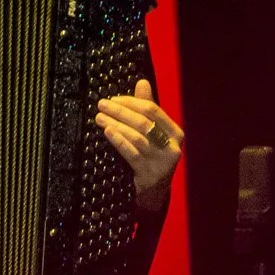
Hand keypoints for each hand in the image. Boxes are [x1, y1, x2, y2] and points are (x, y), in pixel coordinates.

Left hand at [96, 79, 182, 208]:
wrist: (154, 193)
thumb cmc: (151, 157)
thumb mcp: (152, 134)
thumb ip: (147, 109)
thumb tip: (141, 81)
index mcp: (175, 132)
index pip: (153, 110)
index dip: (131, 102)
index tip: (113, 99)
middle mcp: (172, 146)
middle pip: (144, 122)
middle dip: (120, 111)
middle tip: (101, 105)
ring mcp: (162, 162)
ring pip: (137, 137)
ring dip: (116, 125)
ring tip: (99, 118)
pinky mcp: (150, 174)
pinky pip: (131, 154)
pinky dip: (119, 141)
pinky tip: (107, 132)